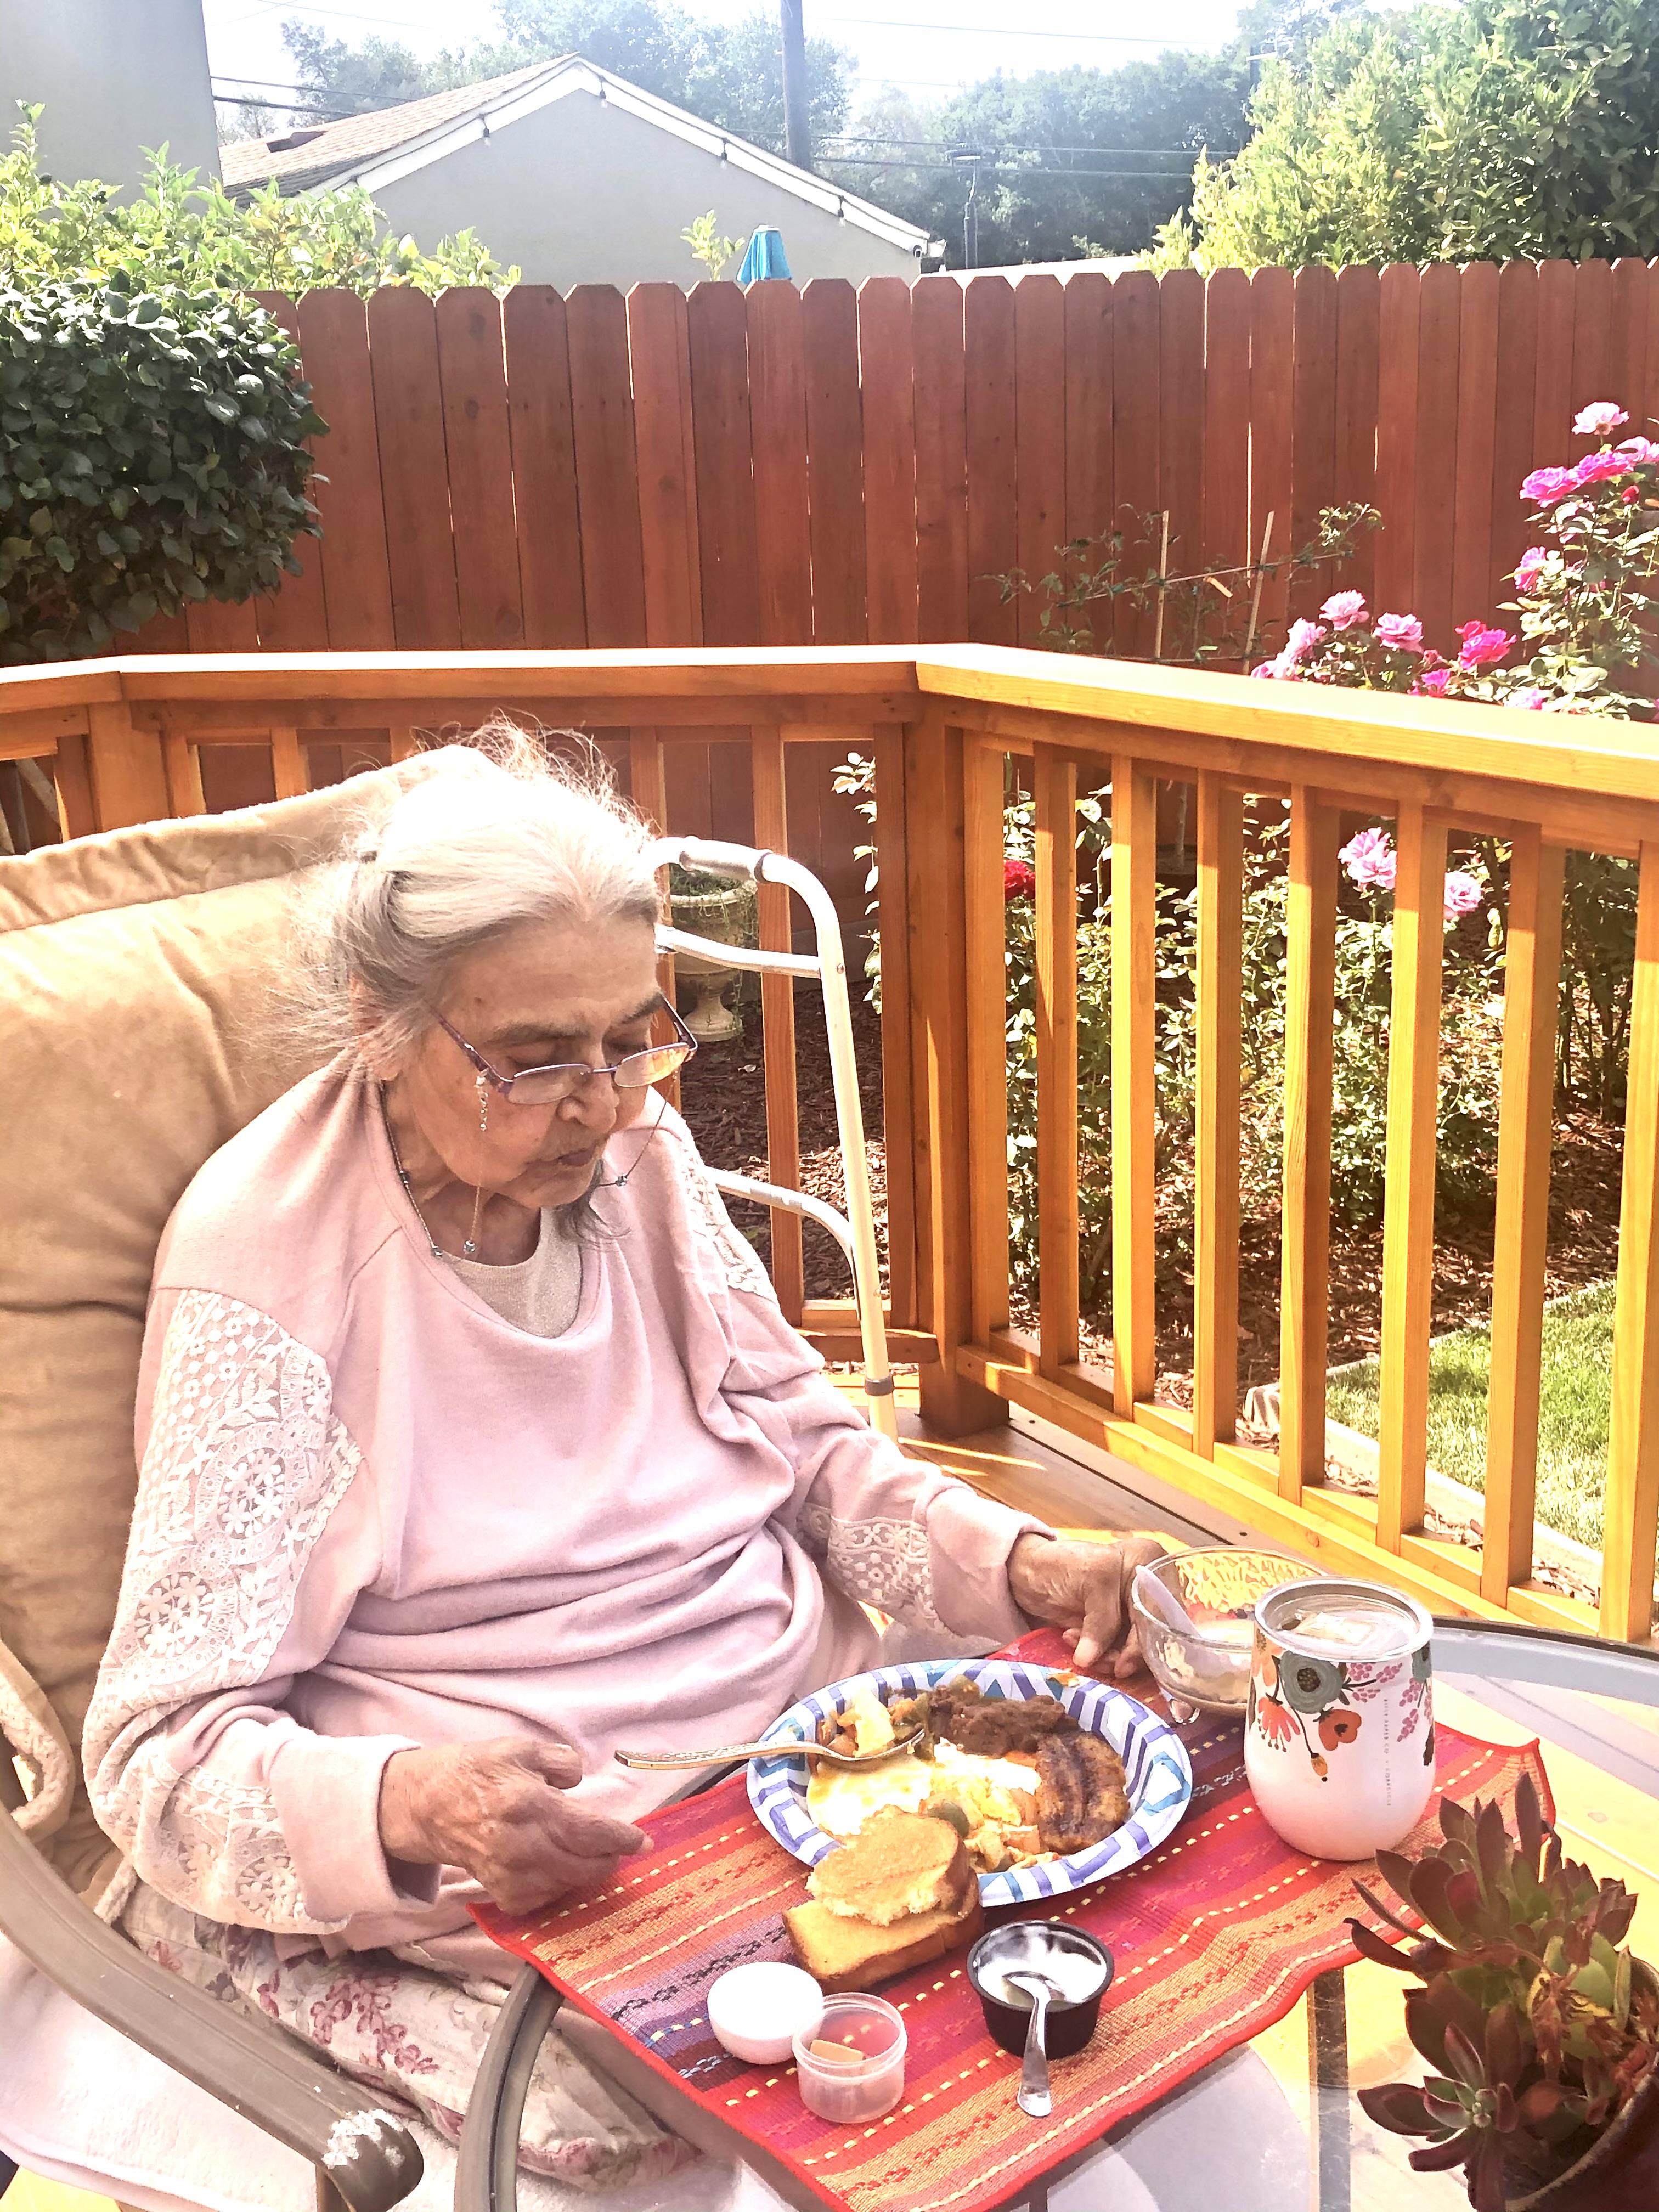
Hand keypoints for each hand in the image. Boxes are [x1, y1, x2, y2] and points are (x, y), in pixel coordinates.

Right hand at [378, 1735, 646, 1914]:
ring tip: (592, 1855)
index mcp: (529, 1804)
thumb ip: (558, 1762)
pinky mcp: (500, 1891)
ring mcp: (509, 1874)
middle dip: (610, 1858)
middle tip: (621, 1848)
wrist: (428, 1805)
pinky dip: (558, 1887)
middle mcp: (521, 1845)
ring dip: (586, 1872)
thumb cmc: (476, 1772)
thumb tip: (579, 1781)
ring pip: (567, 1884)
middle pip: (584, 1865)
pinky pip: (543, 1899)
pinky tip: (560, 1869)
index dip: (621, 1839)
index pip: (589, 1831)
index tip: (642, 1841)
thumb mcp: (519, 1749)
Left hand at [1006, 1533, 1168, 1678]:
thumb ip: (1103, 1619)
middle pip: (1151, 1636)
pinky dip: (1097, 1655)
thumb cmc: (1060, 1563)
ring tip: (1076, 1642)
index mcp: (1152, 1567)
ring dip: (1106, 1656)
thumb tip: (1093, 1659)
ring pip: (1135, 1650)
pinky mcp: (1115, 1630)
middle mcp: (1148, 1591)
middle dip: (1124, 1654)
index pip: (1161, 1614)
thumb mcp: (1092, 1579)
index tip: (1124, 1665)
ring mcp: (1132, 1612)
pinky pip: (1117, 1653)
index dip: (1145, 1642)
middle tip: (1097, 1662)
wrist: (1028, 1573)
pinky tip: (1071, 1637)